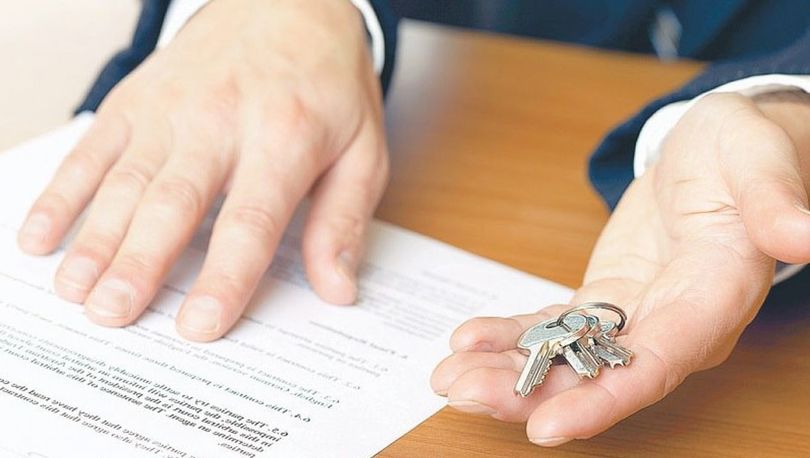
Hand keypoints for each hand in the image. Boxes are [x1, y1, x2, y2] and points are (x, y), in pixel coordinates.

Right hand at [16, 0, 387, 340]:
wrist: (288, 2)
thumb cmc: (327, 83)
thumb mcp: (362, 149)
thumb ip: (345, 220)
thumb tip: (337, 289)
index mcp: (286, 138)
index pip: (252, 219)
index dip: (225, 275)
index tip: (201, 324)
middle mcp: (221, 121)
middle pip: (174, 202)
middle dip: (139, 263)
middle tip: (112, 315)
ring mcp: (171, 109)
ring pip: (125, 181)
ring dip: (95, 238)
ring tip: (74, 290)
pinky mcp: (136, 100)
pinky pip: (92, 149)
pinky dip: (62, 193)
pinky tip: (40, 237)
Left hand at [430, 91, 809, 444]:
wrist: (719, 154)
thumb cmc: (743, 150)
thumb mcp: (758, 157)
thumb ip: (774, 199)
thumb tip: (804, 235)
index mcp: (716, 294)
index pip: (661, 362)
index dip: (606, 399)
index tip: (548, 427)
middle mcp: (676, 322)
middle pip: (602, 375)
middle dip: (530, 392)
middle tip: (461, 392)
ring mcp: (638, 317)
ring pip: (571, 360)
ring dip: (509, 372)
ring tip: (450, 374)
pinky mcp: (610, 301)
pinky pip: (558, 327)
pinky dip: (513, 336)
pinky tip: (470, 339)